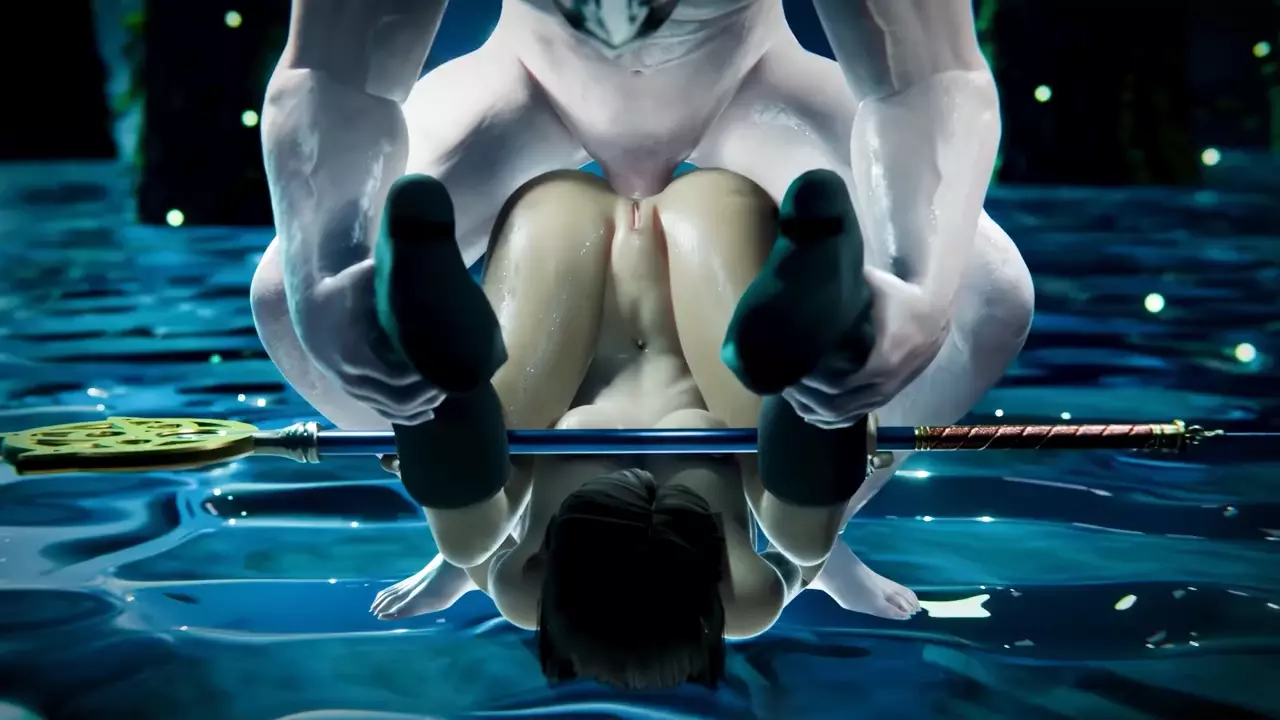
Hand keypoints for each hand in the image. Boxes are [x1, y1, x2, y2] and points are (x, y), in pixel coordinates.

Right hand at [293, 260, 444, 424]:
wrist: (311, 309)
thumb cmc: (342, 289)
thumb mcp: (360, 278)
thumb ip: (383, 273)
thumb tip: (418, 257)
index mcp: (353, 353)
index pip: (395, 376)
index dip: (422, 376)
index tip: (444, 366)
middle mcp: (350, 377)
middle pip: (397, 399)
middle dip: (427, 394)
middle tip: (453, 381)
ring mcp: (352, 387)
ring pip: (391, 410)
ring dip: (420, 406)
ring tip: (445, 392)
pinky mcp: (355, 391)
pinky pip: (382, 412)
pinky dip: (406, 416)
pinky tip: (428, 412)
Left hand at [783, 268, 947, 428]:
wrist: (936, 313)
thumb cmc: (902, 297)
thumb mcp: (876, 286)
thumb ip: (847, 284)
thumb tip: (812, 273)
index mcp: (882, 363)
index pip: (837, 386)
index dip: (810, 383)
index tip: (790, 369)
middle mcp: (884, 385)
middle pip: (836, 407)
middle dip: (806, 399)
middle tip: (783, 383)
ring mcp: (886, 394)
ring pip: (844, 417)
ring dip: (815, 410)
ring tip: (791, 396)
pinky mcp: (887, 396)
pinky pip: (855, 417)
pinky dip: (832, 419)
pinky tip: (811, 413)